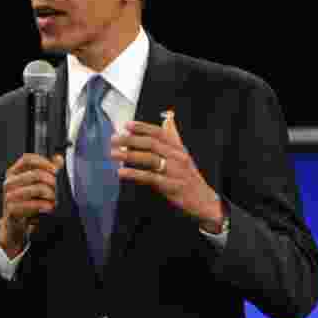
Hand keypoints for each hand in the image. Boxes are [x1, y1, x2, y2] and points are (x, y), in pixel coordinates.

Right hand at [0, 154, 64, 257]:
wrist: (16, 224)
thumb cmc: (28, 202)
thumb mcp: (38, 185)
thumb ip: (48, 171)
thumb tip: (58, 158)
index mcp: (14, 172)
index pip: (28, 159)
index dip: (44, 162)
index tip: (56, 169)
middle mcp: (10, 182)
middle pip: (36, 174)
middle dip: (53, 181)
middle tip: (60, 189)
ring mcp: (9, 195)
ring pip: (36, 189)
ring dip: (50, 194)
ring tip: (55, 200)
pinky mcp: (11, 209)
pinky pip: (30, 204)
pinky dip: (43, 205)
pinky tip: (49, 207)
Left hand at [110, 118, 224, 231]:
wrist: (203, 198)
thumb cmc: (189, 175)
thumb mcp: (183, 154)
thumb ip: (174, 136)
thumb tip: (168, 118)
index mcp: (178, 148)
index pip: (160, 133)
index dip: (143, 127)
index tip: (126, 125)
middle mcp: (178, 157)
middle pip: (152, 144)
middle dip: (131, 140)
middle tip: (114, 140)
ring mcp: (175, 171)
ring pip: (150, 159)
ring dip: (130, 155)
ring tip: (114, 153)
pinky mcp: (171, 186)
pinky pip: (150, 178)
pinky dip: (134, 174)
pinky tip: (122, 172)